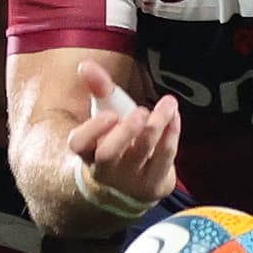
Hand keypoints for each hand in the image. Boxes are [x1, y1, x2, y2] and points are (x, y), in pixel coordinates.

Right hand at [62, 59, 180, 212]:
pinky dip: (172, 134)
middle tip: (141, 111)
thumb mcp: (106, 116)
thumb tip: (85, 65)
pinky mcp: (153, 186)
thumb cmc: (115, 143)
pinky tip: (174, 117)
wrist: (129, 187)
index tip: (110, 114)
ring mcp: (129, 181)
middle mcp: (105, 170)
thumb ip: (98, 89)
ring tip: (167, 104)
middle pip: (108, 154)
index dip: (92, 128)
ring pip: (142, 153)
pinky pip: (164, 158)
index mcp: (87, 152)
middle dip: (126, 131)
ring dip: (157, 125)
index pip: (79, 143)